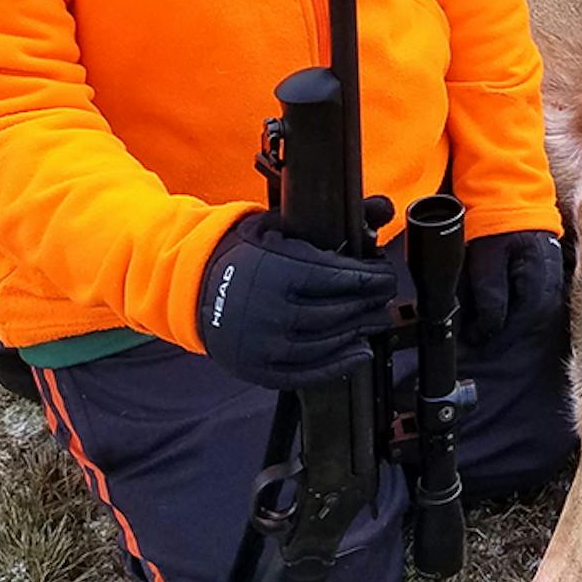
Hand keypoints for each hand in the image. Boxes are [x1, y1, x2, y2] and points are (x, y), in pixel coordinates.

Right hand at [197, 212, 396, 388]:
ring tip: (376, 321)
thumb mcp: (284, 226)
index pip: (341, 278)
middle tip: (385, 298)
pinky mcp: (257, 369)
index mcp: (278, 271)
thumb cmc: (247, 255)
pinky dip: (338, 366)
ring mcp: (263, 344)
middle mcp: (270, 311)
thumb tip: (385, 208)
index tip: (385, 276)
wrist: (196, 287)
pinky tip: (359, 353)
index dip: (371, 278)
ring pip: (326, 343)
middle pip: (338, 312)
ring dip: (358, 332)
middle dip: (370, 304)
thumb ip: (337, 217)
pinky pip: (306, 373)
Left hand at [460, 230, 563, 347]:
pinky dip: (517, 309)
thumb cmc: (497, 223)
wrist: (510, 193)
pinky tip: (502, 311)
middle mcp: (551, 278)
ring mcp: (551, 273)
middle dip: (505, 334)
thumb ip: (489, 294)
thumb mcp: (486, 259)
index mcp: (539, 276)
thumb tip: (486, 328)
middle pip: (531, 319)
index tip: (476, 342)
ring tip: (487, 329)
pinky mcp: (545, 270)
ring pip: (534, 311)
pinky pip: (534, 299)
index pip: (522, 319)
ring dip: (511, 323)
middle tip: (480, 341)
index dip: (497, 335)